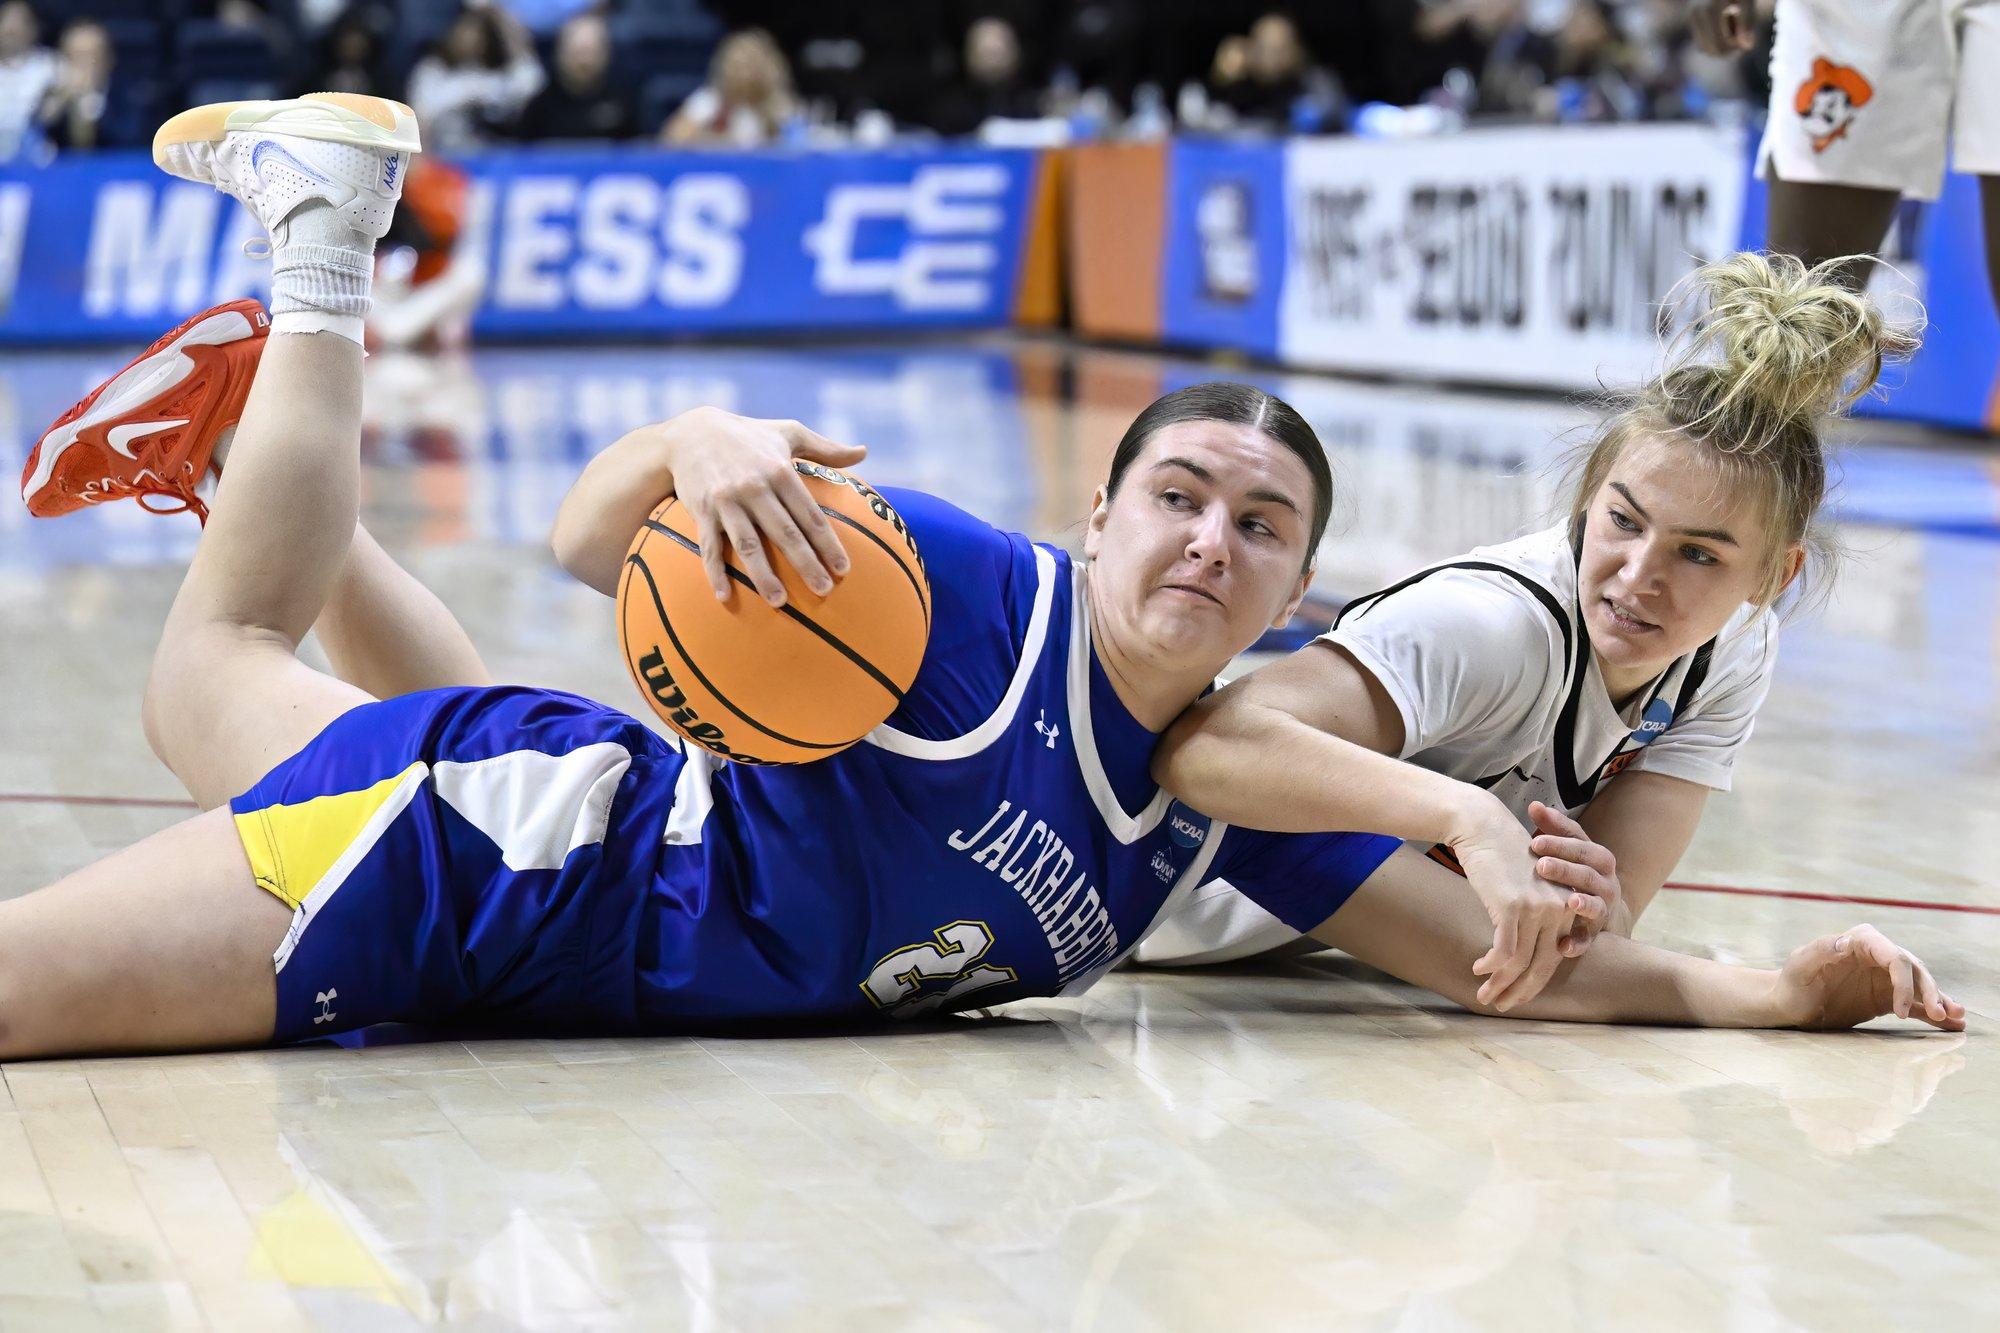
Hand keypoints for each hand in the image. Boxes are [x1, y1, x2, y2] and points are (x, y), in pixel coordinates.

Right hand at [661, 409, 867, 606]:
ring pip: (748, 545)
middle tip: (823, 591)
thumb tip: (863, 452)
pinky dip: (715, 573)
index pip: (810, 515)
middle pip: (785, 533)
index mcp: (780, 471)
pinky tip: (725, 597)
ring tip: (779, 602)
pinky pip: (709, 547)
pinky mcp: (702, 511)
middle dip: (806, 564)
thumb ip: (826, 448)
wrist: (692, 433)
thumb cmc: (748, 435)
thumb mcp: (789, 432)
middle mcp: (754, 487)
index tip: (843, 569)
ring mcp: (726, 501)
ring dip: (763, 575)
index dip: (828, 544)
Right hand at [1449, 802, 1604, 1011]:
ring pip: (1521, 963)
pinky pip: (1504, 951)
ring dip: (1501, 985)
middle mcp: (1558, 910)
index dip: (1536, 981)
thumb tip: (1517, 953)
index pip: (1555, 956)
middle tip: (1503, 1006)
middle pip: (1543, 965)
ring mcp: (1538, 909)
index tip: (1518, 995)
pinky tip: (1478, 969)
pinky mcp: (1513, 907)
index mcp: (1565, 907)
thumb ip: (1532, 916)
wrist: (1484, 826)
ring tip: (1485, 996)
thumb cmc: (1501, 855)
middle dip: (1521, 991)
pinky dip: (1491, 965)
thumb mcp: (1526, 887)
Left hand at [1526, 801, 1622, 957]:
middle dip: (1565, 869)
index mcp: (1598, 858)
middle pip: (1588, 873)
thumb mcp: (1567, 849)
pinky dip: (1579, 943)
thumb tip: (1534, 804)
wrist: (1603, 911)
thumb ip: (1553, 828)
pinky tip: (1564, 946)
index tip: (1534, 841)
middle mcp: (1605, 882)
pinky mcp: (1597, 933)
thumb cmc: (1574, 872)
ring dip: (1583, 903)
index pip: (1582, 846)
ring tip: (1568, 901)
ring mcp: (1604, 908)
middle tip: (1540, 866)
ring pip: (1596, 905)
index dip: (1560, 842)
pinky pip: (1590, 940)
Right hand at [1687, 0, 1754, 55]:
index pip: (1720, 44)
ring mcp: (1691, 15)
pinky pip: (1701, 40)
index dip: (1736, 49)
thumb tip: (1748, 46)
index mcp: (1711, 9)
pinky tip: (1725, 28)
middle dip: (1727, 50)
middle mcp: (1696, 13)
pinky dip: (1714, 40)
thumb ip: (1748, 20)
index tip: (1749, 41)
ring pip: (1703, 47)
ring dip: (1720, 46)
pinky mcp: (1691, 17)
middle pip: (1710, 49)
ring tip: (1735, 31)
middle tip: (1743, 40)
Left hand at [1774, 925, 1965, 1031]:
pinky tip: (1952, 1025)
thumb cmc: (1791, 983)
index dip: (1903, 982)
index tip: (1899, 1012)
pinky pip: (1915, 1004)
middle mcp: (1877, 955)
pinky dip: (1933, 1013)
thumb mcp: (1800, 966)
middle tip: (1944, 1015)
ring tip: (1957, 1017)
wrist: (1790, 1005)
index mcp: (1860, 941)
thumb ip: (1821, 950)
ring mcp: (1883, 977)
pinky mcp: (1886, 998)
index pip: (1893, 956)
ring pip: (1920, 986)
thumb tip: (1846, 942)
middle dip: (1930, 992)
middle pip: (1913, 970)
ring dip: (1939, 1000)